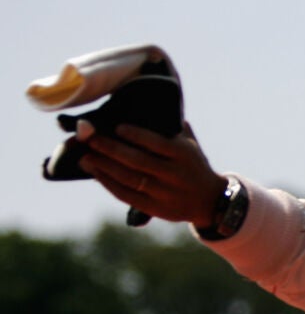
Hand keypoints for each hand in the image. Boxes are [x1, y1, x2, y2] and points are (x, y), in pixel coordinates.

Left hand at [77, 120, 226, 228]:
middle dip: (110, 149)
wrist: (210, 200)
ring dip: (104, 166)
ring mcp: (165, 193)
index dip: (136, 135)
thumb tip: (146, 105)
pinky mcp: (155, 208)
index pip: (157, 143)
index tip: (117, 126)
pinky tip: (95, 172)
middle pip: (137, 161)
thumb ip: (171, 127)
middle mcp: (174, 174)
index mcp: (184, 155)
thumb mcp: (191, 144)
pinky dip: (108, 183)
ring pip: (129, 178)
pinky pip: (127, 195)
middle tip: (90, 138)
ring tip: (85, 156)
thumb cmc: (193, 165)